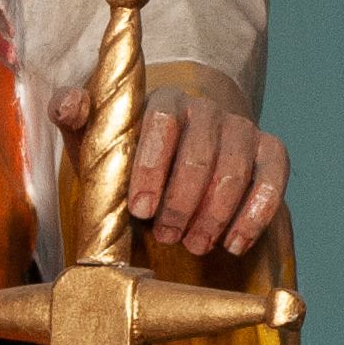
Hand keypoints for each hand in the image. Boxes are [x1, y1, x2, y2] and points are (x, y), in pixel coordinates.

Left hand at [48, 63, 289, 260]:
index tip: (138, 209)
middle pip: (200, 153)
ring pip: (235, 170)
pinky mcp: (271, 153)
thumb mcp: (95, 139)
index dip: (151, 167)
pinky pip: (274, 179)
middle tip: (166, 235)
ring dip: (213, 214)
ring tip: (194, 245)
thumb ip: (74, 118)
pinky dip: (255, 215)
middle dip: (181, 202)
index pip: (162, 122)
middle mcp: (206, 108)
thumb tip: (69, 104)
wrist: (178, 158)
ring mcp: (241, 129)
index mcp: (163, 99)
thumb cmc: (129, 153)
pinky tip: (234, 244)